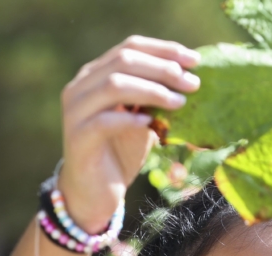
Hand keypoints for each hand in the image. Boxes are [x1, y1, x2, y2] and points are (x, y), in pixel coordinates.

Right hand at [58, 36, 200, 232]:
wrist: (94, 192)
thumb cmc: (121, 153)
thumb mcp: (143, 121)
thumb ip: (156, 100)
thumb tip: (192, 82)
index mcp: (96, 74)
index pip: (130, 47)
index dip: (163, 50)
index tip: (194, 60)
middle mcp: (81, 86)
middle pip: (124, 61)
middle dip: (163, 69)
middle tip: (192, 83)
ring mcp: (76, 111)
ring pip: (114, 86)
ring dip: (152, 91)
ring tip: (179, 103)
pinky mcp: (78, 137)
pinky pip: (104, 121)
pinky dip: (130, 119)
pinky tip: (150, 124)